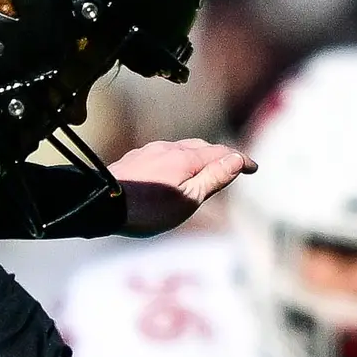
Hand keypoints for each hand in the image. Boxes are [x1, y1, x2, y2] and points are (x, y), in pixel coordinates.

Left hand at [109, 140, 251, 232]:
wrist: (101, 204)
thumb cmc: (148, 209)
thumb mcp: (189, 199)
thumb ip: (214, 178)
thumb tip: (237, 159)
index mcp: (186, 158)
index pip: (221, 153)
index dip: (240, 160)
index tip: (254, 168)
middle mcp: (168, 148)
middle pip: (201, 147)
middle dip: (219, 156)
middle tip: (231, 168)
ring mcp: (148, 152)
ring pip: (180, 149)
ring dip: (196, 157)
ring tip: (203, 170)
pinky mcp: (133, 160)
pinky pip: (162, 155)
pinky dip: (176, 161)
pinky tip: (170, 173)